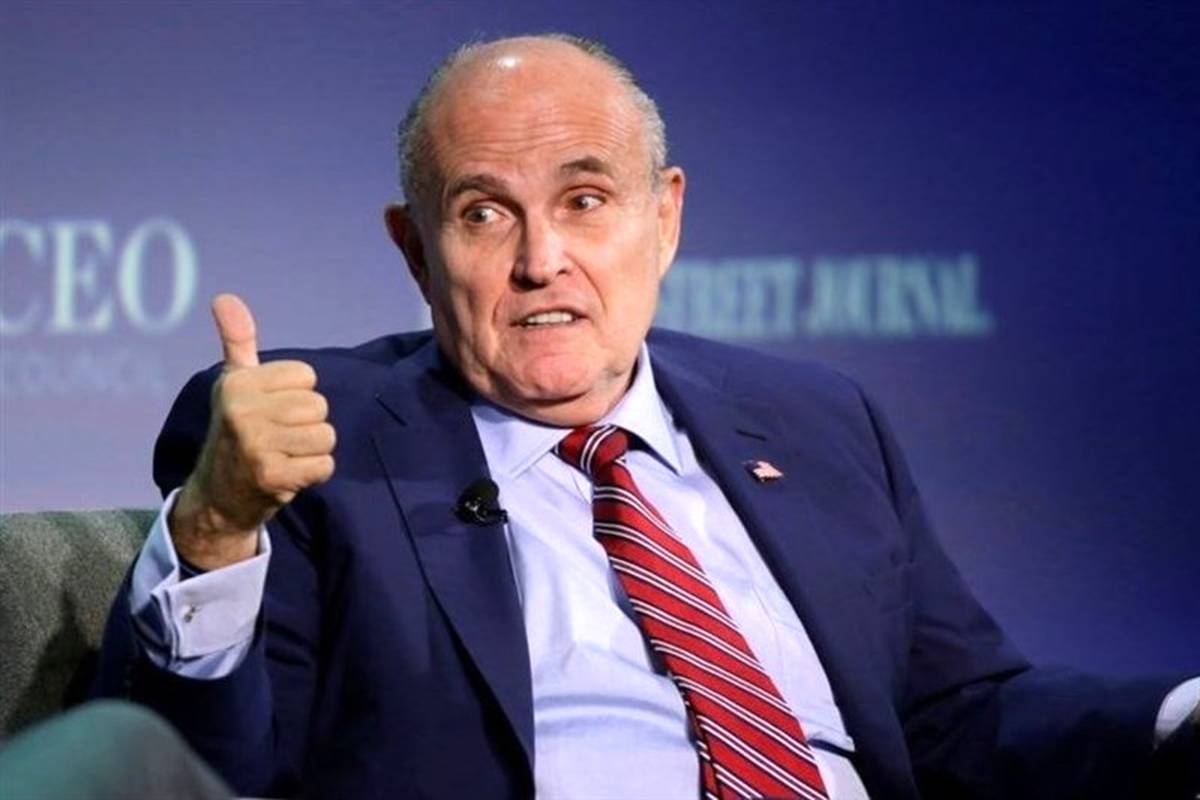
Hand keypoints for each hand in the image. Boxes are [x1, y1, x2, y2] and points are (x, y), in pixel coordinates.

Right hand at [170, 294, 335, 568]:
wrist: (218, 497)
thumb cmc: (235, 432)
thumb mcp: (234, 384)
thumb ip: (238, 341)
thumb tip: (225, 297)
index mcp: (237, 384)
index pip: (307, 376)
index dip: (296, 395)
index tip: (271, 412)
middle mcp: (243, 412)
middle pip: (319, 406)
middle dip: (309, 425)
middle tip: (280, 438)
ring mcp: (257, 446)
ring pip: (326, 436)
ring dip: (313, 451)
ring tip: (285, 455)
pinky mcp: (273, 476)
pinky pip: (325, 465)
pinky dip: (315, 473)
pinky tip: (290, 475)